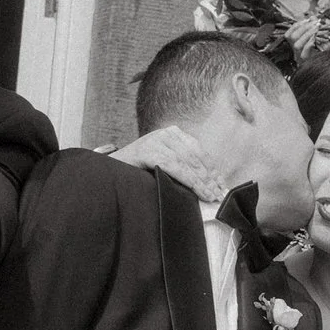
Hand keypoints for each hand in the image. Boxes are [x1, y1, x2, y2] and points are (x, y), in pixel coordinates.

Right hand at [107, 126, 227, 202]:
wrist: (109, 171)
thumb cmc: (138, 171)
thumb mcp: (163, 163)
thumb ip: (182, 166)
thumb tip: (208, 182)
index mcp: (172, 134)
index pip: (198, 151)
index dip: (211, 170)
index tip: (220, 185)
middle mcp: (166, 133)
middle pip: (195, 157)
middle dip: (209, 178)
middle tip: (217, 195)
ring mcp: (156, 139)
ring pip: (187, 162)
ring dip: (201, 181)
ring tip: (209, 196)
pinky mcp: (148, 150)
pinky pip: (175, 166)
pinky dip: (188, 179)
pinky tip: (197, 190)